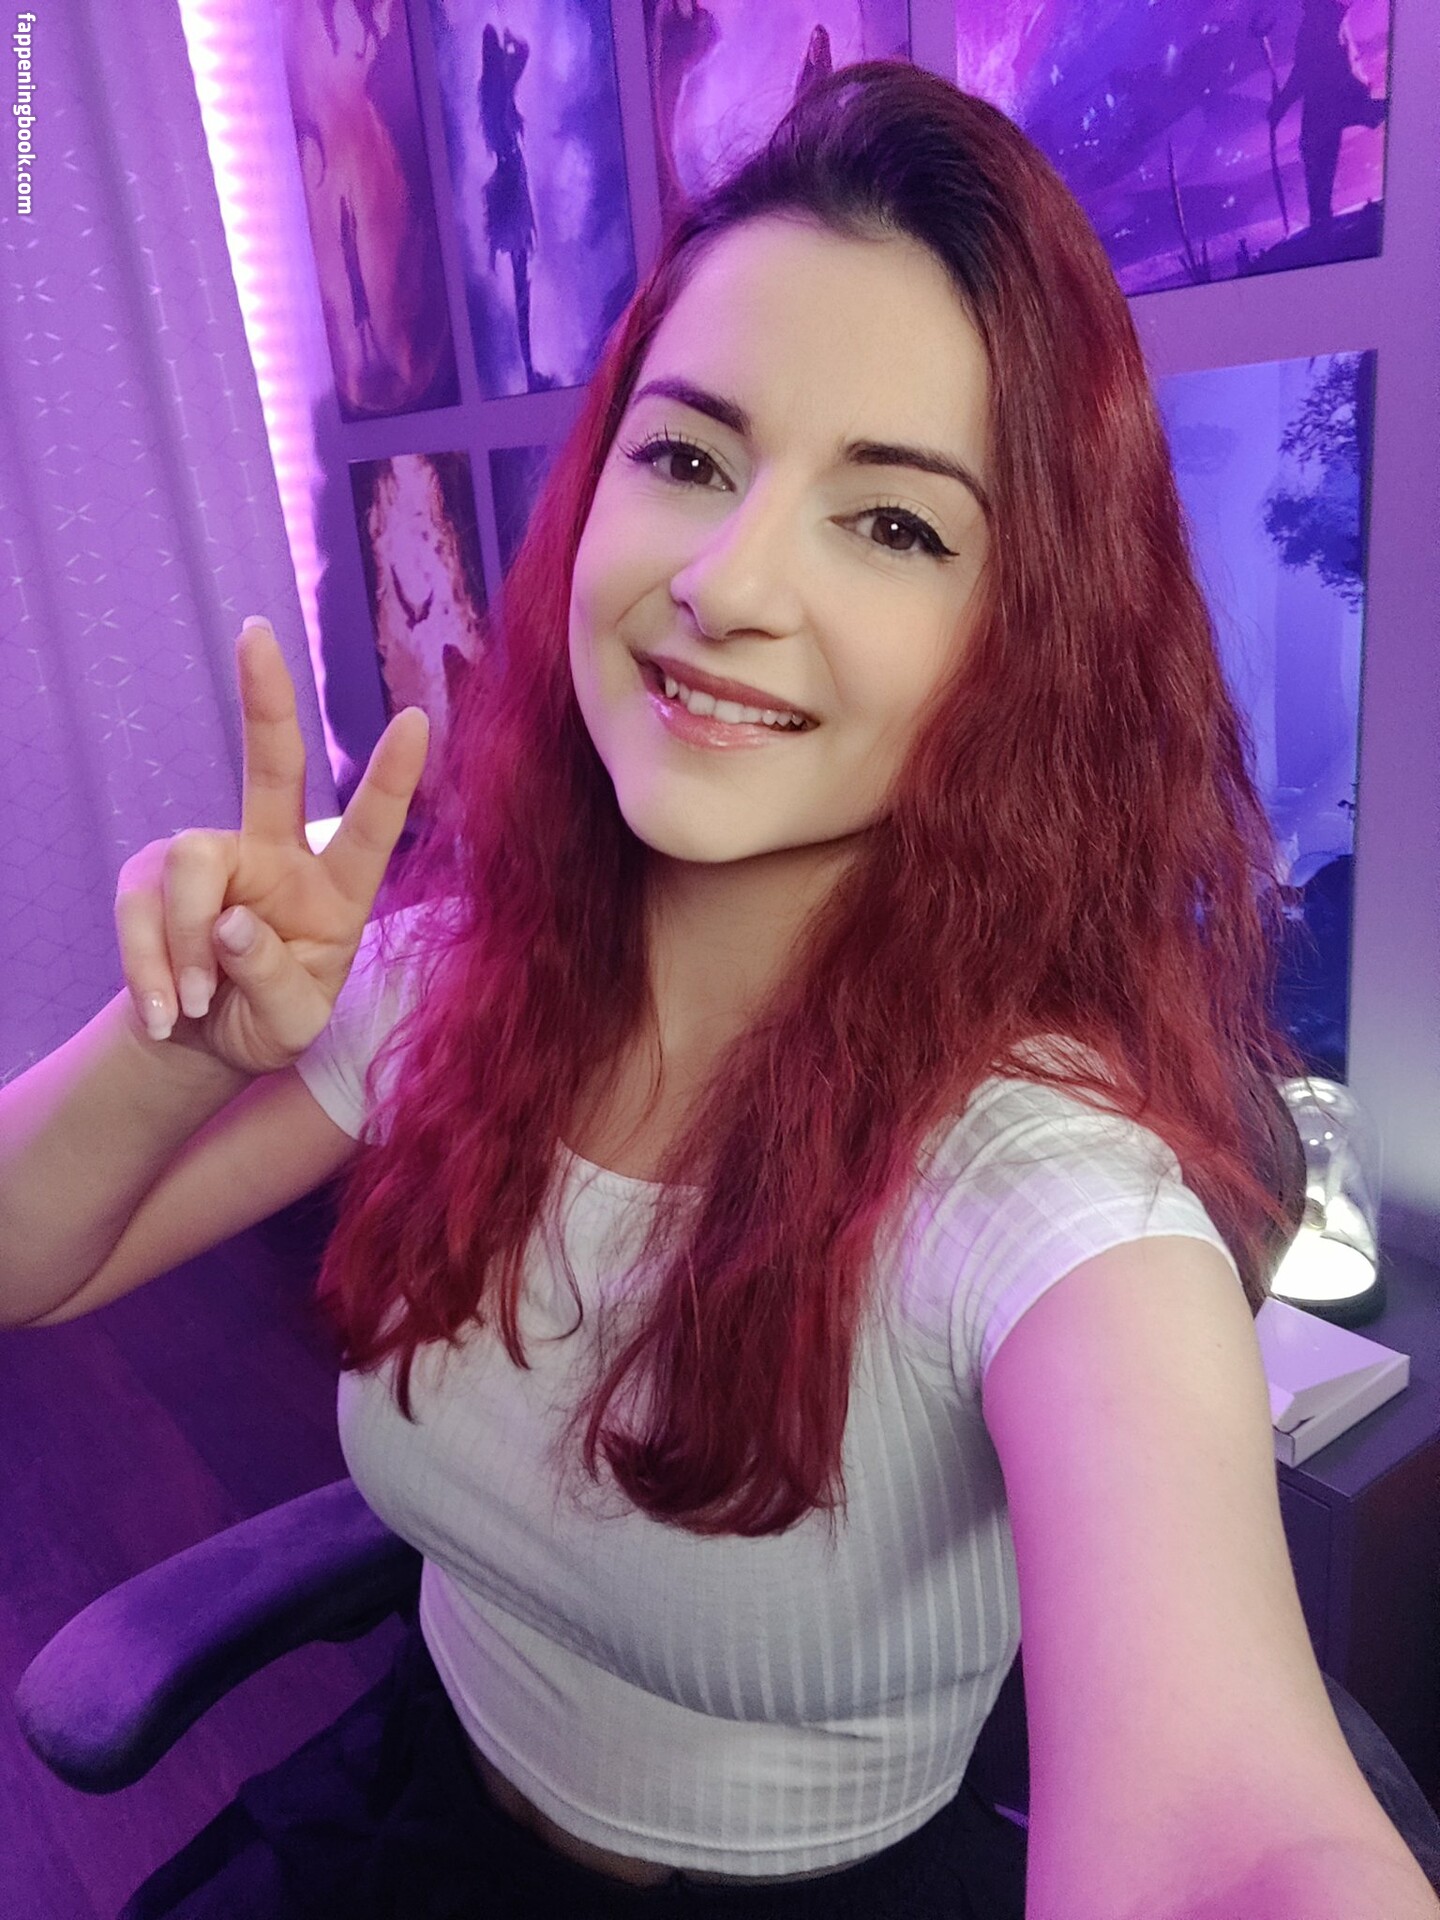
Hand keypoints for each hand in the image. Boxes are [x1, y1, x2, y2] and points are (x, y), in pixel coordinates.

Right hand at [115, 618, 428, 1075]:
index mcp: (337, 891)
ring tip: (192, 1006)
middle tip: (257, 632)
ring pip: (187, 868)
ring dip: (182, 947)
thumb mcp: (292, 1024)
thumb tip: (227, 922)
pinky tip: (165, 1012)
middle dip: (265, 696)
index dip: (391, 778)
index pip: (371, 829)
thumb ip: (272, 979)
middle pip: (271, 764)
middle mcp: (278, 857)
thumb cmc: (268, 1023)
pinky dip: (147, 967)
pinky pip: (140, 909)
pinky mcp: (153, 876)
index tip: (417, 718)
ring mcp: (213, 859)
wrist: (202, 1038)